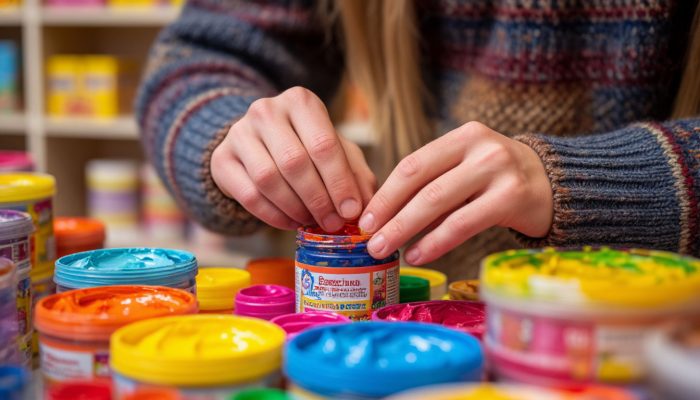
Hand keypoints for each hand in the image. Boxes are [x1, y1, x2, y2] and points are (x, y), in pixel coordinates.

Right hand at [211, 87, 375, 231]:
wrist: (257, 142)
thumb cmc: (306, 146)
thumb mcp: (336, 151)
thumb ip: (356, 175)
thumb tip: (367, 209)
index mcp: (300, 101)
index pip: (323, 145)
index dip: (339, 183)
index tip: (351, 211)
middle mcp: (266, 110)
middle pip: (295, 162)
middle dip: (318, 199)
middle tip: (332, 224)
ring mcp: (239, 133)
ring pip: (269, 179)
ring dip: (295, 208)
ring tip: (311, 221)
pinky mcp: (222, 159)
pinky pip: (249, 195)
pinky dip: (273, 216)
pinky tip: (291, 222)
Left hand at [358, 121, 552, 263]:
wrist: (556, 185)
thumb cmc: (499, 181)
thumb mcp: (467, 170)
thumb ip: (433, 185)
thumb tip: (384, 217)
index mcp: (463, 136)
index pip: (413, 164)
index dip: (385, 193)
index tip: (363, 218)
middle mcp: (480, 147)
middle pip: (422, 183)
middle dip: (389, 214)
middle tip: (368, 240)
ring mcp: (498, 170)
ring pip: (438, 202)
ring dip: (405, 229)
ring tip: (384, 250)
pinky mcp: (512, 197)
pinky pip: (463, 223)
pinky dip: (436, 242)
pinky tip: (418, 254)